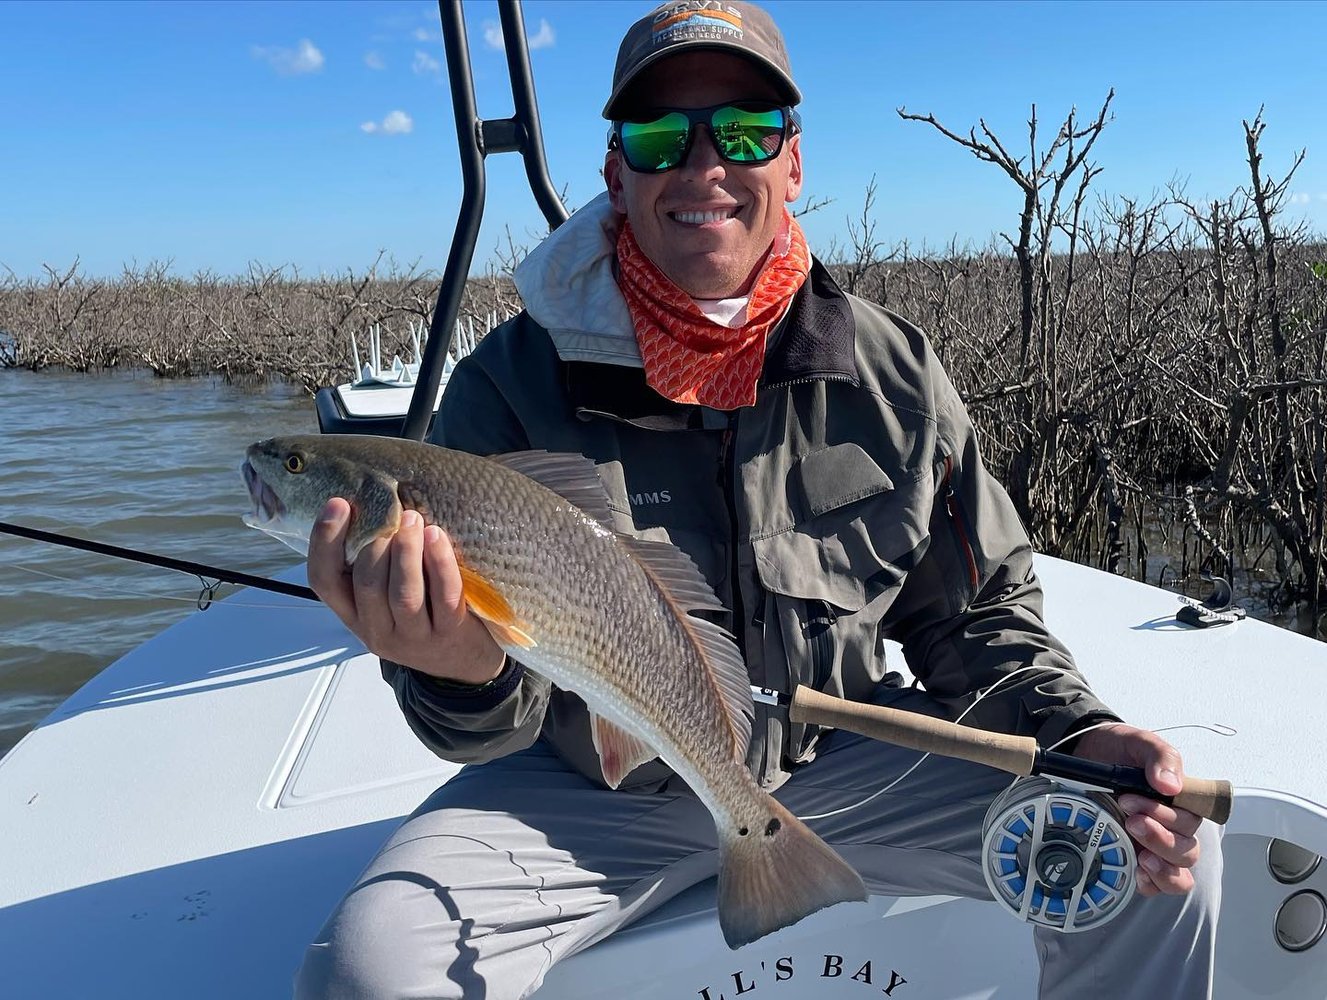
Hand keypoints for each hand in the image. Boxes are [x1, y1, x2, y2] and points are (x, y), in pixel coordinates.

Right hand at [306, 498, 505, 683]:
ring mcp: (413, 637)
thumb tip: (367, 505)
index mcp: (352, 615)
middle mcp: (377, 630)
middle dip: (375, 544)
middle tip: (390, 511)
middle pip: (365, 586)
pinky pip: (443, 596)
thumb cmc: (420, 615)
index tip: (338, 504)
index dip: (324, 541)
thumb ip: (372, 565)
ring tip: (412, 518)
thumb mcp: (384, 599)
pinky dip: (440, 563)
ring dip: (406, 552)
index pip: (323, 581)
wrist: (461, 662)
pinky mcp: (448, 633)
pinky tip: (437, 536)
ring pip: (402, 594)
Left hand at [1072, 723, 1200, 897]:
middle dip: (1159, 838)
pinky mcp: (1135, 857)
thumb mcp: (1139, 743)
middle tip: (1129, 818)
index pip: (1192, 822)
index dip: (1169, 819)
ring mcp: (1153, 845)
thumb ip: (1160, 757)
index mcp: (1178, 801)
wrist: (1084, 753)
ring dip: (1162, 866)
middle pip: (1187, 850)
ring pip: (1179, 872)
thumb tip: (1171, 785)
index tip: (1133, 801)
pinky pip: (1157, 885)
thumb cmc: (1118, 750)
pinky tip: (1137, 871)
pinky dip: (1152, 883)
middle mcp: (1171, 826)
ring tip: (1140, 853)